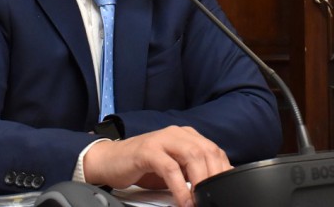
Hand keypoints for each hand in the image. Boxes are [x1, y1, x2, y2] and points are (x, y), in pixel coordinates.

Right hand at [83, 125, 231, 206]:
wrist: (108, 161)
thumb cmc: (142, 166)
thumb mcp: (173, 169)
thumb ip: (191, 173)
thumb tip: (212, 188)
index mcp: (186, 136)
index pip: (214, 150)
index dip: (223, 170)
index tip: (225, 189)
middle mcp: (176, 134)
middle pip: (206, 151)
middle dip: (214, 176)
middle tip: (214, 196)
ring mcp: (162, 140)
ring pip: (192, 156)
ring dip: (200, 181)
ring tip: (200, 200)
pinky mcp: (148, 151)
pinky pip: (170, 168)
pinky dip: (180, 187)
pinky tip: (183, 200)